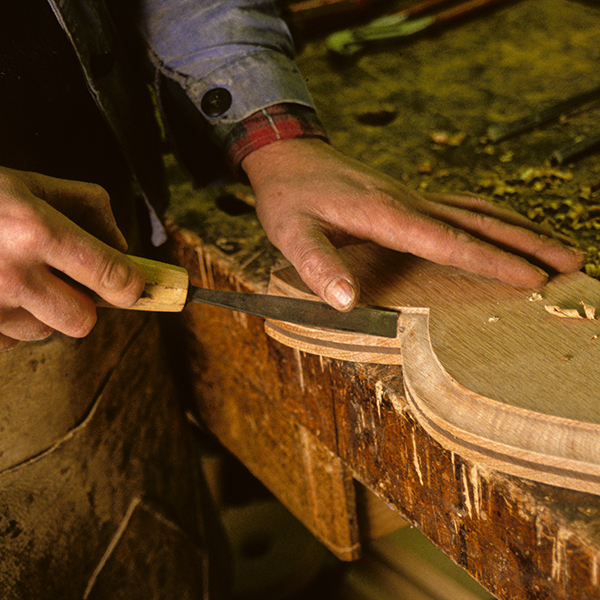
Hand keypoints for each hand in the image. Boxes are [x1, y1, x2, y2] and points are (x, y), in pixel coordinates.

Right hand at [0, 167, 144, 350]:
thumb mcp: (28, 182)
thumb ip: (86, 206)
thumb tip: (123, 248)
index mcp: (34, 230)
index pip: (111, 275)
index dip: (132, 286)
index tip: (134, 285)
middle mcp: (11, 274)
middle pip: (83, 321)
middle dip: (84, 304)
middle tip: (68, 282)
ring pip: (45, 332)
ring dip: (43, 312)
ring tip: (15, 278)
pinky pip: (9, 340)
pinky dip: (10, 322)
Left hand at [242, 138, 585, 310]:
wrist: (291, 156)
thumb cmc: (290, 197)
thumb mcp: (291, 232)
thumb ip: (317, 265)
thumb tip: (347, 302)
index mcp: (385, 215)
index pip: (448, 241)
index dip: (491, 261)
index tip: (532, 278)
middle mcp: (408, 203)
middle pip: (479, 223)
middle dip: (527, 244)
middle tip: (572, 262)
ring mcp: (412, 198)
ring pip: (478, 212)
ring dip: (520, 230)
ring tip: (558, 247)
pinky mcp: (409, 199)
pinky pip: (462, 208)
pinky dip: (493, 219)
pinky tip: (507, 226)